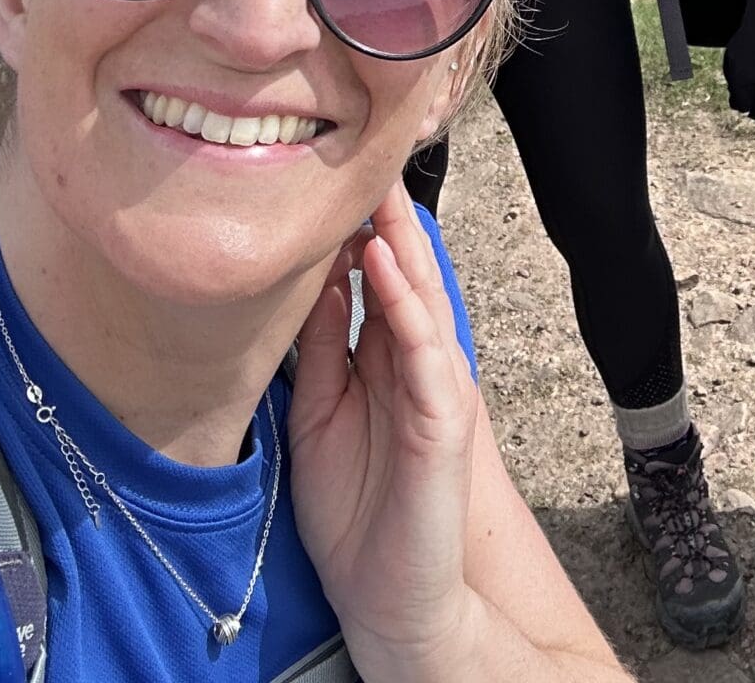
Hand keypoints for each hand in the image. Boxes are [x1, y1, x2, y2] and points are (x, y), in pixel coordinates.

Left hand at [289, 185, 482, 668]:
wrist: (393, 598)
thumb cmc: (356, 516)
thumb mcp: (317, 420)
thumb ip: (319, 356)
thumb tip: (311, 287)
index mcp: (385, 364)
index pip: (376, 281)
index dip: (357, 231)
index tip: (330, 177)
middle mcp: (417, 366)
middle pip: (405, 276)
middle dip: (386, 218)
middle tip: (364, 156)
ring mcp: (435, 388)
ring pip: (421, 299)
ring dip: (400, 243)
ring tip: (376, 190)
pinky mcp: (442, 419)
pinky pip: (424, 349)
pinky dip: (406, 305)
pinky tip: (386, 265)